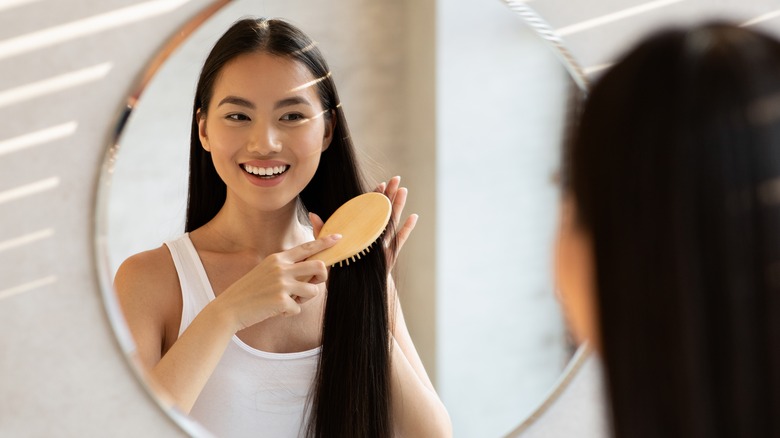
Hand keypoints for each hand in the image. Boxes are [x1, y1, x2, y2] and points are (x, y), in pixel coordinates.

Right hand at [213, 234, 340, 331]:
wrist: (230, 308)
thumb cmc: (250, 291)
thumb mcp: (266, 271)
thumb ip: (287, 268)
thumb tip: (311, 271)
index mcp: (278, 258)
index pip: (307, 248)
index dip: (324, 242)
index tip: (338, 237)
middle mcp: (281, 268)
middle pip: (319, 266)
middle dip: (322, 278)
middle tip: (312, 285)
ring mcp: (282, 283)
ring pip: (313, 290)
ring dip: (304, 299)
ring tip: (287, 301)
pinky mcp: (281, 300)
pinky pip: (299, 308)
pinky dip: (290, 312)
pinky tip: (275, 310)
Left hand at [308, 177, 416, 272]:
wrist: (354, 290)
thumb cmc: (342, 269)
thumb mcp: (329, 248)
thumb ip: (322, 232)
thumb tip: (313, 214)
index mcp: (361, 231)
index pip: (368, 210)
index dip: (374, 197)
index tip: (379, 183)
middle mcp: (373, 235)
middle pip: (383, 211)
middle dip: (389, 194)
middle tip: (396, 179)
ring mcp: (383, 244)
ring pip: (392, 221)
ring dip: (398, 205)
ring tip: (403, 190)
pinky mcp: (389, 254)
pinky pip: (400, 240)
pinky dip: (407, 229)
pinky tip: (413, 217)